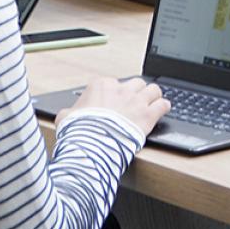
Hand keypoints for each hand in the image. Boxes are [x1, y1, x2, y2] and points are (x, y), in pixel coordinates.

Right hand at [56, 78, 170, 150]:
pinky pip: (163, 104)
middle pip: (136, 83)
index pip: (114, 83)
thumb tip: (67, 114)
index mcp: (101, 86)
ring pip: (153, 89)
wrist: (91, 145)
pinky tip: (162, 111)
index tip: (115, 104)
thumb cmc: (78, 131)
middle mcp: (121, 89)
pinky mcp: (148, 115)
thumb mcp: (65, 118)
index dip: (116, 95)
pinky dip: (163, 107)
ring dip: (153, 97)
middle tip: (135, 104)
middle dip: (136, 93)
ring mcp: (136, 101)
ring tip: (151, 104)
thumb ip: (69, 111)